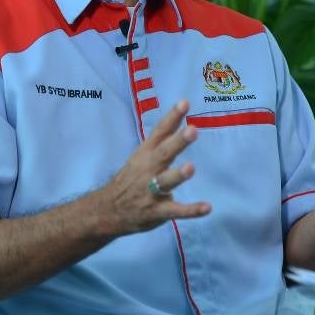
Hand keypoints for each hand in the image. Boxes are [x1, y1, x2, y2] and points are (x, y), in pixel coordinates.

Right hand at [102, 100, 210, 233]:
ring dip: (178, 175)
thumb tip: (179, 117)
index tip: (184, 103)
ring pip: (166, 181)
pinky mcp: (156, 211)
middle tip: (192, 130)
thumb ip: (160, 141)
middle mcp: (148, 169)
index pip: (159, 132)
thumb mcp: (140, 156)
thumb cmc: (131, 179)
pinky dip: (191, 210)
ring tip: (191, 168)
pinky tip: (207, 207)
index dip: (172, 117)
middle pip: (164, 153)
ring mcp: (151, 191)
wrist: (108, 210)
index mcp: (145, 154)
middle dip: (178, 142)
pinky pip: (176, 211)